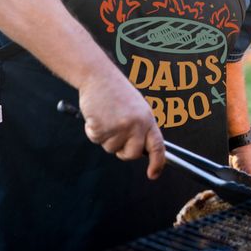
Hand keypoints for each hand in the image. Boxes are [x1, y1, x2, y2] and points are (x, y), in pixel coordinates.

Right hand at [79, 64, 164, 179]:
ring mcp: (120, 127)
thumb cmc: (116, 91)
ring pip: (111, 148)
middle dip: (122, 151)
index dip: (157, 163)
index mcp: (147, 119)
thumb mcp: (137, 108)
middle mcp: (136, 125)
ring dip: (105, 137)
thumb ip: (140, 127)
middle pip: (131, 154)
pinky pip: (96, 140)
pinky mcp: (103, 128)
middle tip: (115, 136)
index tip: (153, 174)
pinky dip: (92, 131)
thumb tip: (141, 148)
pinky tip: (96, 115)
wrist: (98, 76)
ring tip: (105, 116)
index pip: (158, 146)